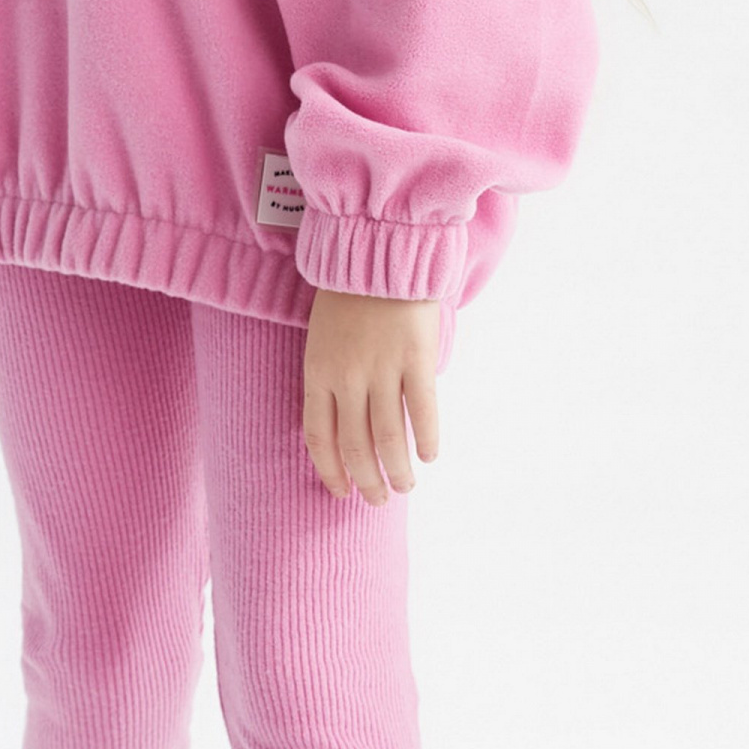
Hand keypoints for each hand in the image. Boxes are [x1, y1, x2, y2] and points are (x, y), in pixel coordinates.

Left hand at [301, 287, 440, 504]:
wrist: (379, 249)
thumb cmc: (348, 293)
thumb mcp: (322, 337)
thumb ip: (332, 378)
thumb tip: (347, 421)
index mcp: (317, 372)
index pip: (319, 437)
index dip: (330, 470)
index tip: (342, 492)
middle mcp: (347, 376)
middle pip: (355, 445)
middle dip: (367, 479)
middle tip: (379, 499)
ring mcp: (382, 368)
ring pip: (388, 437)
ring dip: (398, 469)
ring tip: (406, 486)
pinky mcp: (415, 358)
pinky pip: (422, 410)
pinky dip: (427, 438)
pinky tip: (430, 455)